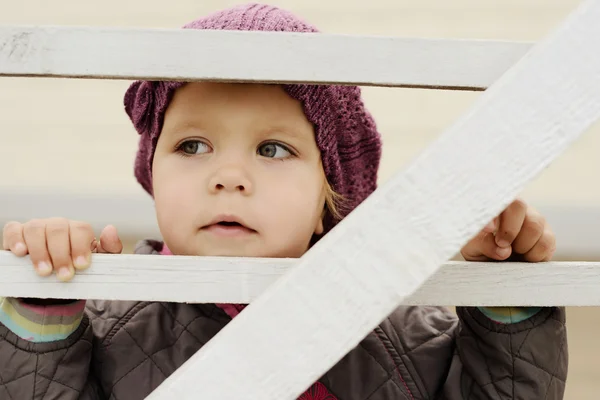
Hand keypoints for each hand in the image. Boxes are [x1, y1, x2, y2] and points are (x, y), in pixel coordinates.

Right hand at [2, 219, 121, 281]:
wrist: (54, 284)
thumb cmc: (77, 270)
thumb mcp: (99, 263)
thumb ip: (110, 248)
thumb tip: (111, 229)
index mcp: (78, 230)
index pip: (81, 229)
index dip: (81, 247)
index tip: (81, 266)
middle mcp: (57, 225)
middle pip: (58, 229)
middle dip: (61, 254)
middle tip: (63, 275)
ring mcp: (37, 227)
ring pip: (36, 229)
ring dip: (40, 251)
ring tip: (44, 272)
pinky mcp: (17, 234)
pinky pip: (13, 229)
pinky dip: (16, 239)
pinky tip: (21, 253)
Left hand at [460, 199, 555, 261]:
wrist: (494, 265)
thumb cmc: (479, 250)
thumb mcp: (473, 248)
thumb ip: (483, 245)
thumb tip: (503, 250)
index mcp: (495, 206)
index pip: (497, 200)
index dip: (496, 214)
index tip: (489, 229)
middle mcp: (516, 208)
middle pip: (519, 206)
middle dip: (509, 230)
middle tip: (501, 244)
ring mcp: (535, 220)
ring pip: (535, 225)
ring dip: (521, 245)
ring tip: (510, 255)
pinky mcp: (547, 236)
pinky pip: (546, 243)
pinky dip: (534, 255)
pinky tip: (523, 258)